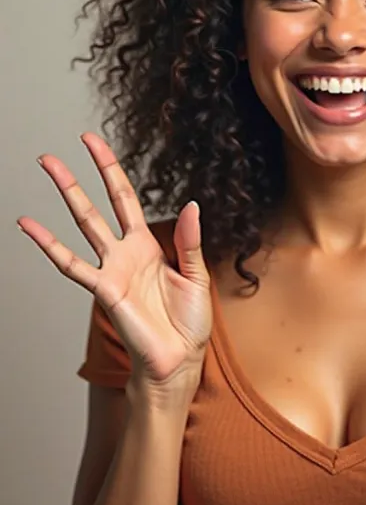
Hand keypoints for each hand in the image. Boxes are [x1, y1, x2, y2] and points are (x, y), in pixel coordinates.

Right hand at [17, 132, 212, 393]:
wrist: (179, 361)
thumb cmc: (189, 325)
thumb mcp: (198, 277)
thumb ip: (190, 242)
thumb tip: (192, 204)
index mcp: (148, 246)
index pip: (125, 198)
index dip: (110, 170)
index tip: (92, 143)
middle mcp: (125, 253)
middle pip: (96, 205)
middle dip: (77, 178)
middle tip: (52, 155)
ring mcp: (111, 269)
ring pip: (82, 224)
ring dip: (65, 194)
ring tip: (46, 167)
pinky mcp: (104, 290)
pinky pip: (72, 264)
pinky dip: (49, 244)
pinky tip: (29, 226)